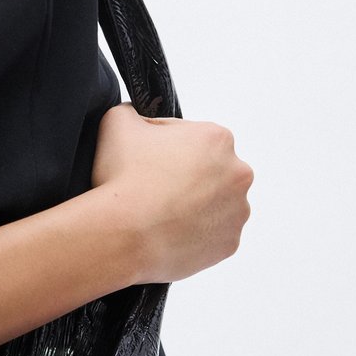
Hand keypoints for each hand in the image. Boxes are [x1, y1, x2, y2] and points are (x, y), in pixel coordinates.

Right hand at [89, 102, 253, 283]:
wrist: (125, 235)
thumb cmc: (123, 177)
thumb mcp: (116, 122)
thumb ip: (131, 112)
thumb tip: (135, 116)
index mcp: (217, 138)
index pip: (191, 137)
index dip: (165, 147)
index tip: (147, 160)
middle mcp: (238, 173)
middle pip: (210, 170)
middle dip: (187, 176)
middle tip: (153, 187)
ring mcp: (237, 212)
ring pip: (216, 204)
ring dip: (194, 205)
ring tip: (160, 212)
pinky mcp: (229, 244)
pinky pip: (212, 235)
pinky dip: (194, 233)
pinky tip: (168, 231)